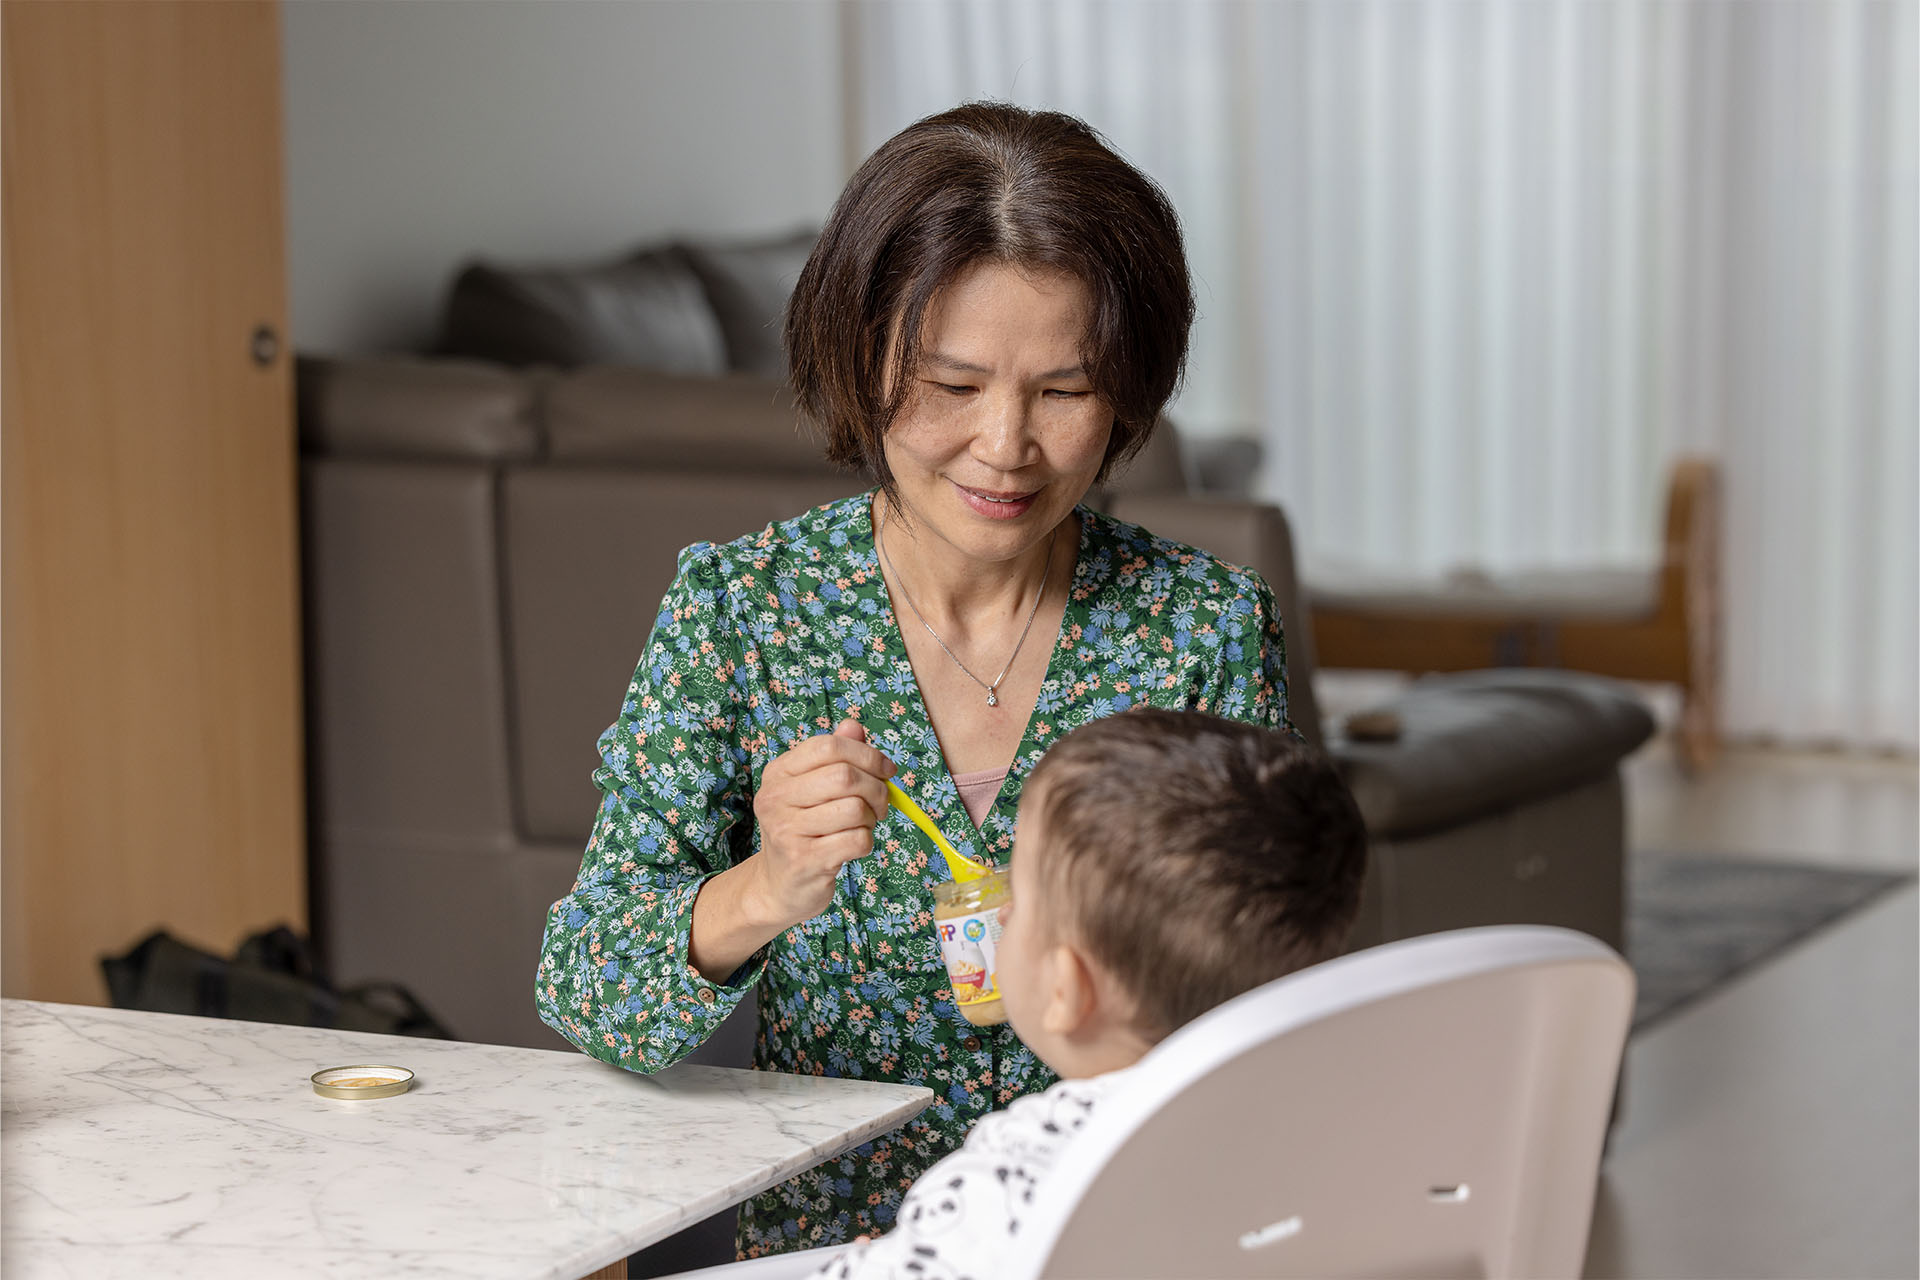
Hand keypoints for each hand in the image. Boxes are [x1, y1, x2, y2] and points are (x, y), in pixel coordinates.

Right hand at [746, 719, 895, 929]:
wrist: (779, 885)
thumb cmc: (804, 831)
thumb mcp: (812, 789)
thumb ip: (835, 757)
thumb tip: (854, 726)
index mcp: (778, 773)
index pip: (828, 746)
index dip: (866, 754)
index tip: (886, 770)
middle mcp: (776, 798)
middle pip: (845, 776)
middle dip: (877, 789)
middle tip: (880, 805)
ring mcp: (787, 831)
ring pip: (854, 809)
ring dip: (871, 819)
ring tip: (863, 826)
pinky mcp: (804, 861)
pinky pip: (856, 840)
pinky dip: (866, 842)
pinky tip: (854, 846)